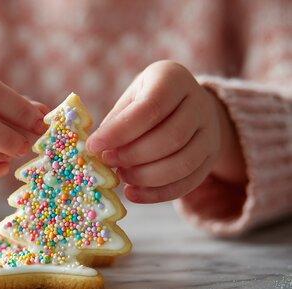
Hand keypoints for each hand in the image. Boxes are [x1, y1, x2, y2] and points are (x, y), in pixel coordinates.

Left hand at [87, 60, 244, 203]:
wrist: (183, 107)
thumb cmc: (144, 104)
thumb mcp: (128, 101)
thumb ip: (114, 123)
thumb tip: (94, 150)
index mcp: (173, 78)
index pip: (150, 107)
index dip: (120, 131)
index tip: (94, 146)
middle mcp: (199, 103)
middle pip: (170, 137)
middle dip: (133, 155)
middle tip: (107, 162)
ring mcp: (210, 132)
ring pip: (182, 163)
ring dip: (145, 176)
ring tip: (121, 175)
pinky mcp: (210, 159)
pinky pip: (187, 183)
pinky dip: (157, 194)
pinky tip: (133, 193)